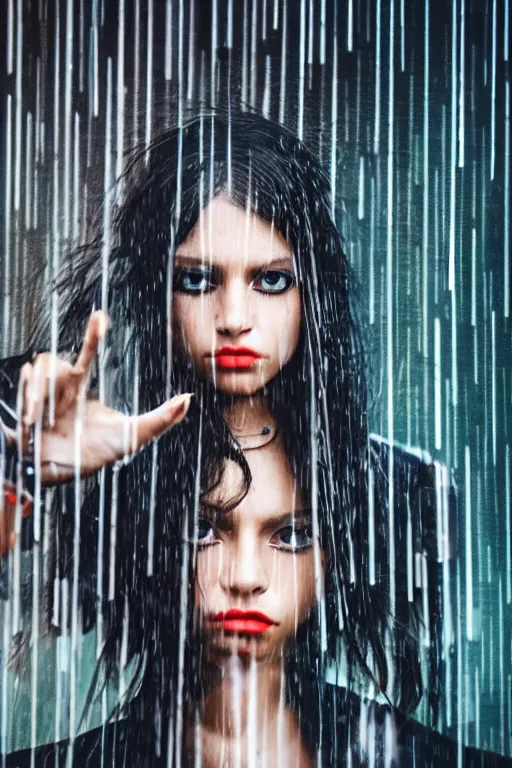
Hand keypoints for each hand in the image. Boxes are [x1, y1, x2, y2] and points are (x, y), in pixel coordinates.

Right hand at [17, 310, 191, 485]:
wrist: (64, 476)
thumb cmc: (95, 453)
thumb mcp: (132, 436)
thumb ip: (160, 418)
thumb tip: (188, 399)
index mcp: (80, 387)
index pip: (87, 353)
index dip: (92, 334)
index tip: (100, 315)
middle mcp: (58, 389)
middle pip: (48, 360)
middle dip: (48, 372)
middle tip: (62, 383)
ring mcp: (38, 399)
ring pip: (32, 375)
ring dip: (34, 393)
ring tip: (37, 418)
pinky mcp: (22, 415)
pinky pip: (18, 396)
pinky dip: (24, 403)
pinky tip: (30, 421)